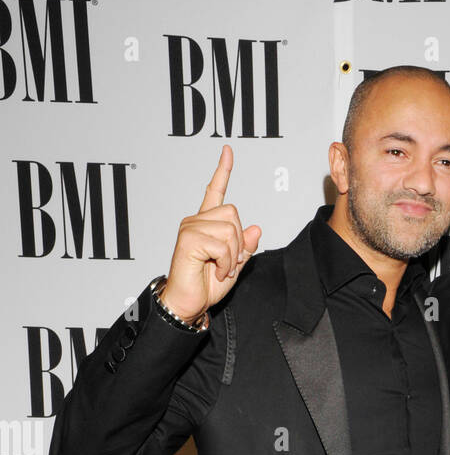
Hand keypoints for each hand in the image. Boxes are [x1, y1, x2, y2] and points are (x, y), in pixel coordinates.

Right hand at [161, 145, 260, 322]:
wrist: (188, 303)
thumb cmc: (206, 285)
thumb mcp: (234, 266)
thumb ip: (245, 248)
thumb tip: (256, 228)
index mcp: (206, 224)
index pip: (215, 192)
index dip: (223, 171)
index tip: (228, 151)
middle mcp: (196, 221)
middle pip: (233, 214)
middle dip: (239, 242)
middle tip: (228, 263)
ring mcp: (190, 228)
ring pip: (230, 230)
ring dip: (233, 255)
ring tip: (220, 269)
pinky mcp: (189, 240)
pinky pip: (223, 245)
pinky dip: (227, 263)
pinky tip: (217, 272)